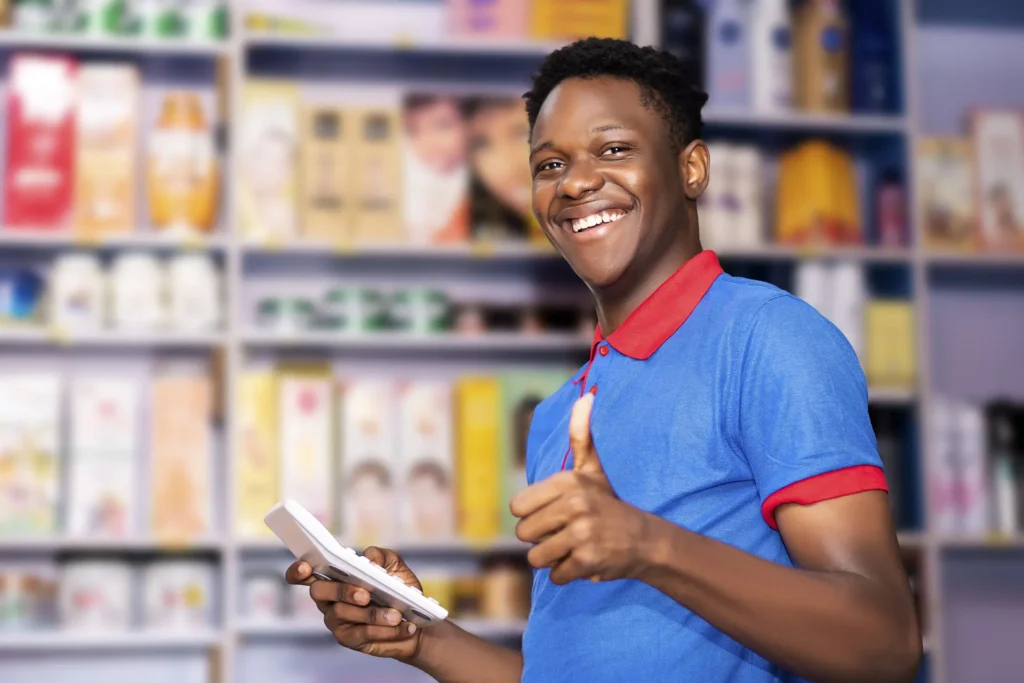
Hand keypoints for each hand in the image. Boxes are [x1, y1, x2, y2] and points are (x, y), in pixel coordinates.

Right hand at [285, 546, 422, 660]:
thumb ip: (380, 556)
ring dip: (372, 613)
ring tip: (396, 614)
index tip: (305, 567)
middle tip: (365, 594)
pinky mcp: (348, 638)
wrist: (416, 618)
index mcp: (334, 576)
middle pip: (319, 591)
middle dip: (341, 591)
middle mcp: (329, 598)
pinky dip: (384, 630)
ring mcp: (336, 620)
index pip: (306, 573)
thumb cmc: (399, 588)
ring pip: (342, 613)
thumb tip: (369, 560)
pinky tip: (402, 624)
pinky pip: (361, 634)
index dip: (299, 570)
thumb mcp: (394, 566)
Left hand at [510, 393, 651, 584]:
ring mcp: (582, 533)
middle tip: (566, 532)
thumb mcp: (594, 469)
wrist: (646, 540)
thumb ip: (582, 436)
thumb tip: (585, 397)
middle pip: (524, 533)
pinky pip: (555, 575)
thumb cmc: (609, 503)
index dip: (532, 515)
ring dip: (552, 558)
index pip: (518, 507)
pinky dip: (567, 574)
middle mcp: (575, 504)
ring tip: (573, 546)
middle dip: (541, 538)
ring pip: (535, 557)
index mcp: (569, 482)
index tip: (554, 513)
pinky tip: (585, 560)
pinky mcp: (588, 560)